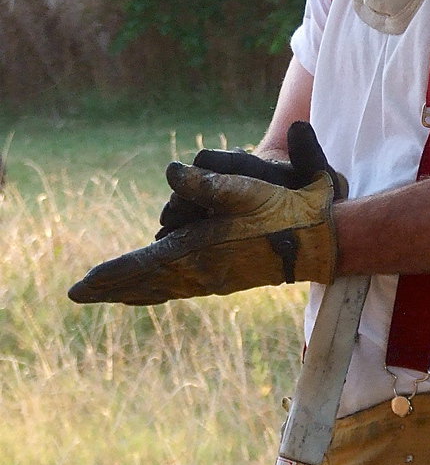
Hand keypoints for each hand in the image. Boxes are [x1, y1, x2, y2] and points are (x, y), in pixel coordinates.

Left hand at [68, 123, 343, 305]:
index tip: (79, 287)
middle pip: (144, 284)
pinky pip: (177, 288)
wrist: (317, 242)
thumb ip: (204, 182)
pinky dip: (156, 289)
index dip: (109, 275)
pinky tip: (155, 287)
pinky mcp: (225, 278)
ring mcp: (212, 279)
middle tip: (79, 293)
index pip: (141, 268)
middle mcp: (199, 273)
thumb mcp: (242, 189)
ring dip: (132, 289)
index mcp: (198, 254)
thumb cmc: (281, 211)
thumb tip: (169, 171)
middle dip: (111, 287)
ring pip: (161, 288)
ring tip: (109, 292)